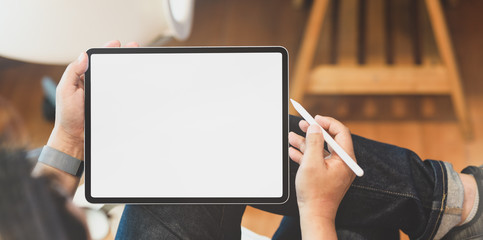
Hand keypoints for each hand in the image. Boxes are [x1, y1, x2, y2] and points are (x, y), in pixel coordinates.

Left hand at [48, 40, 138, 158]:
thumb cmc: (68, 116)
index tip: (116, 44)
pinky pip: (122, 93)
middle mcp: (94, 84)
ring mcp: (104, 94)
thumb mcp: (65, 90)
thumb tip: (83, 56)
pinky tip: (137, 82)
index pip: (95, 60)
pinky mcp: (111, 104)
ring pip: (118, 79)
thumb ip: (72, 72)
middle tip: (133, 48)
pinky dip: (130, 88)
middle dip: (123, 56)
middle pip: (110, 66)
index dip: (106, 50)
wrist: (75, 137)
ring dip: (128, 71)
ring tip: (138, 61)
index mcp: (82, 78)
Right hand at [289, 115, 355, 220]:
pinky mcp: (326, 175)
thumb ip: (314, 142)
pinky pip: (316, 160)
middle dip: (314, 132)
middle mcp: (342, 163)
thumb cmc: (315, 192)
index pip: (341, 132)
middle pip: (329, 140)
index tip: (315, 118)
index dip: (327, 123)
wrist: (314, 214)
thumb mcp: (311, 163)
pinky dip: (305, 155)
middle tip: (302, 124)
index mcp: (345, 159)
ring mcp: (334, 169)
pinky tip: (293, 151)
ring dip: (306, 143)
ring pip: (320, 150)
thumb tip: (315, 127)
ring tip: (292, 137)